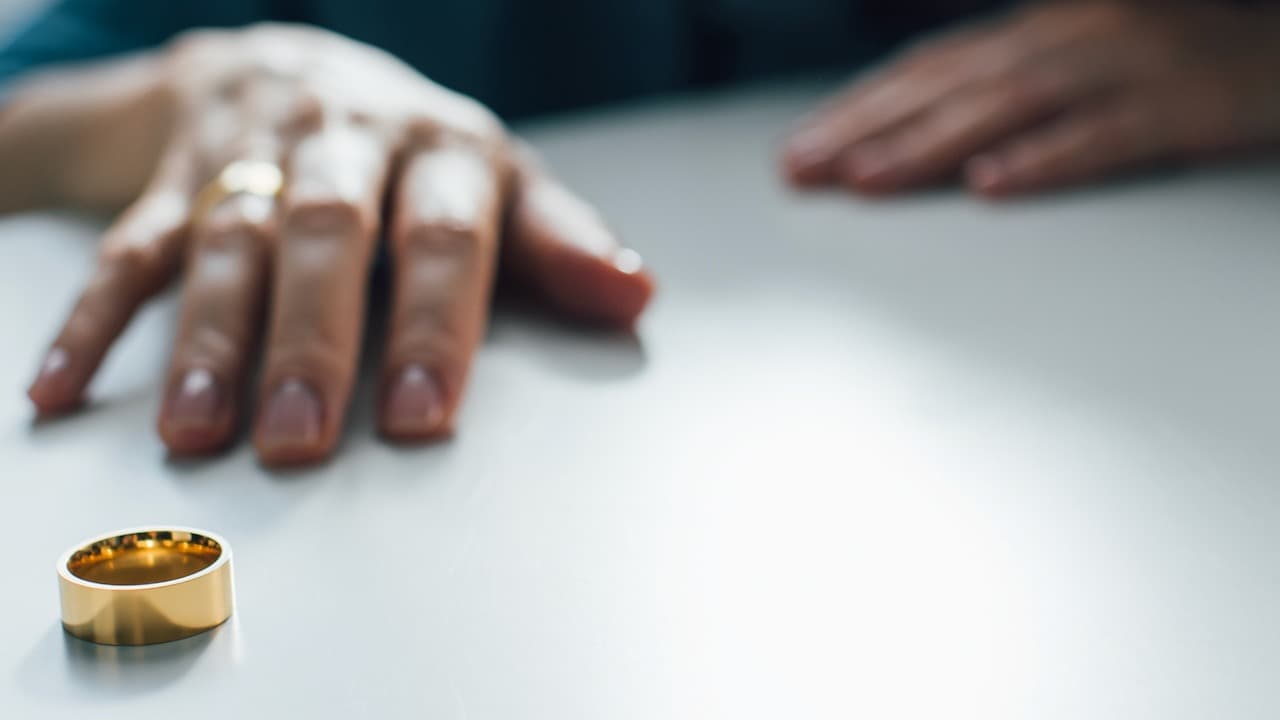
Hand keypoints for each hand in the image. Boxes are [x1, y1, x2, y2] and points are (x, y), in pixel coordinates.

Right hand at [24, 25, 653, 465]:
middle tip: (299, 438)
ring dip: (207, 339)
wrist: (293, 67)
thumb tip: (634, 296)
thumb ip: (559, 242)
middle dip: (311, 340)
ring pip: (226, 240)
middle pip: (325, 236)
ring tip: (196, 432)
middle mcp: (345, 143)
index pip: (442, 237)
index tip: (422, 419)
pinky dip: (96, 317)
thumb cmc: (414, 153)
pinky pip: (128, 244)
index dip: (434, 327)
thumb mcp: (498, 181)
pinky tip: (65, 389)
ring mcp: (253, 154)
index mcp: (440, 150)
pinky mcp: (175, 175)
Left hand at [781, 0, 1279, 196]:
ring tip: (863, 179)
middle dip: (865, 128)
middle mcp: (1070, 37)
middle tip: (800, 170)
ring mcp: (1125, 67)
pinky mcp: (1178, 106)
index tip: (797, 151)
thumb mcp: (1075, 60)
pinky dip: (1044, 159)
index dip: (858, 109)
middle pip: (948, 84)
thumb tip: (914, 129)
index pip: (928, 69)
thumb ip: (999, 85)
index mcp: (1039, 29)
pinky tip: (990, 186)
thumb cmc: (1173, 63)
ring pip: (1007, 106)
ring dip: (927, 144)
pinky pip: (1103, 136)